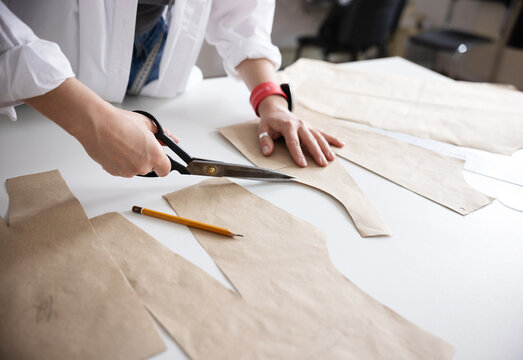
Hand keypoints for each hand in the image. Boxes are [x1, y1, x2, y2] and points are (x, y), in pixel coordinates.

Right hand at [24, 78, 177, 177]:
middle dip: (146, 158)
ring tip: (125, 143)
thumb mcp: (147, 124)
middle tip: (138, 144)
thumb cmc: (119, 122)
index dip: (163, 163)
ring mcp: (127, 171)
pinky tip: (116, 148)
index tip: (160, 158)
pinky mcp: (114, 172)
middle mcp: (142, 167)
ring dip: (132, 160)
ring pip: (135, 169)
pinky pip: (122, 169)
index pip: (166, 170)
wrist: (96, 123)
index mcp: (154, 156)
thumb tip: (172, 139)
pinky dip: (120, 161)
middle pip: (149, 168)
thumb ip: (163, 135)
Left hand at [257, 95, 343, 166]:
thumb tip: (267, 152)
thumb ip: (265, 141)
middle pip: (309, 140)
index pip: (293, 142)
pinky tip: (341, 144)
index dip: (298, 153)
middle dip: (317, 152)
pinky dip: (332, 139)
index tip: (302, 164)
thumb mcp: (263, 129)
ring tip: (331, 158)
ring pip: (318, 137)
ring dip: (326, 148)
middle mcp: (300, 125)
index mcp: (288, 126)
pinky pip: (323, 133)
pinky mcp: (311, 127)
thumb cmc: (270, 121)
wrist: (276, 110)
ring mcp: (307, 126)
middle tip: (322, 163)